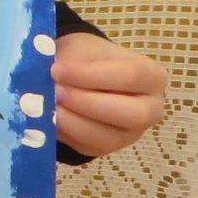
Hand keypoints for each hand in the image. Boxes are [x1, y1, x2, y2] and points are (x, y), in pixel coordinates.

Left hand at [51, 33, 166, 158]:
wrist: (77, 75)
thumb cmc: (85, 58)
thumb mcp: (79, 49)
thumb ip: (70, 62)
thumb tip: (48, 77)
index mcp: (151, 77)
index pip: (131, 75)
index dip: (92, 75)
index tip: (57, 70)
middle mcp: (150, 109)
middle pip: (132, 114)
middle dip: (87, 104)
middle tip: (55, 92)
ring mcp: (130, 133)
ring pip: (108, 137)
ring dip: (72, 122)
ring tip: (46, 106)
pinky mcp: (106, 148)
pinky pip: (88, 148)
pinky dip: (64, 133)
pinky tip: (46, 119)